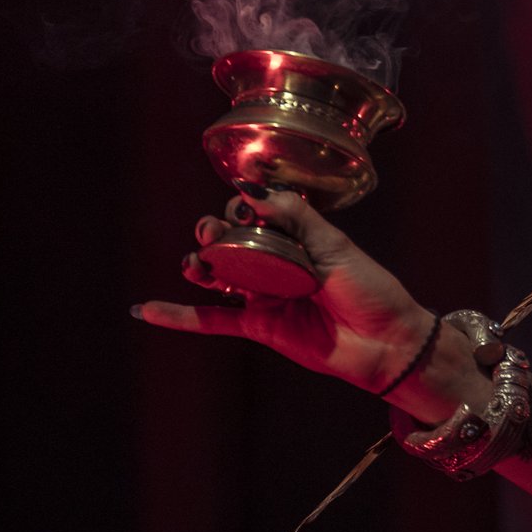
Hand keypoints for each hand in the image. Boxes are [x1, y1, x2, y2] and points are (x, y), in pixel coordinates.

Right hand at [134, 187, 440, 399]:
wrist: (386, 342)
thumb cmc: (370, 288)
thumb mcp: (335, 246)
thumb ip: (294, 217)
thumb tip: (250, 189)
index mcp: (297, 235)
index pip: (255, 212)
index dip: (244, 207)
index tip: (246, 209)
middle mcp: (276, 260)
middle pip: (230, 239)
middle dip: (215, 231)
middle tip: (214, 233)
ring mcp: (264, 292)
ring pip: (218, 274)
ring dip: (199, 264)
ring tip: (196, 262)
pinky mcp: (259, 324)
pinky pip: (212, 319)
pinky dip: (179, 315)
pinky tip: (145, 309)